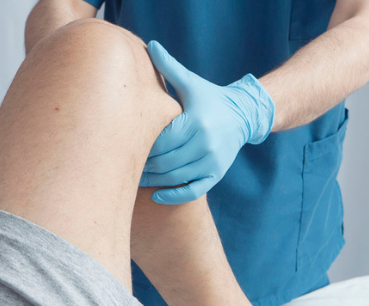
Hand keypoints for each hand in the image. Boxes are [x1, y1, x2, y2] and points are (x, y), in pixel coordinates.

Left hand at [141, 41, 274, 204]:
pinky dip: (173, 196)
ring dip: (153, 180)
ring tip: (135, 178)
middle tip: (124, 164)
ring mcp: (212, 162)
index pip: (161, 139)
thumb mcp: (191, 83)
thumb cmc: (210, 98)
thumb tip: (150, 46)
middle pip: (166, 160)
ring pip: (175, 177)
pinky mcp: (216, 174)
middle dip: (144, 164)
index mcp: (196, 121)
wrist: (243, 115)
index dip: (142, 145)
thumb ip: (169, 68)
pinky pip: (192, 191)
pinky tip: (155, 195)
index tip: (125, 145)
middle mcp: (206, 144)